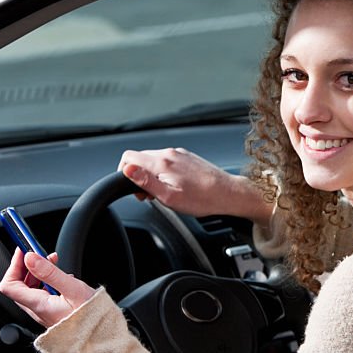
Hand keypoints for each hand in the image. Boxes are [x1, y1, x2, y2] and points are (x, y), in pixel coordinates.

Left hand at [0, 248, 96, 328]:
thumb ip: (50, 273)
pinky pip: (42, 294)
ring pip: (31, 288)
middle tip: (39, 253)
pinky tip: (62, 277)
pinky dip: (48, 281)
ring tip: (54, 263)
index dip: (14, 266)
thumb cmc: (91, 319)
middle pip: (19, 285)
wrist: (101, 339)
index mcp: (38, 304)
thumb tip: (30, 258)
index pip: (9, 284)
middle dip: (27, 266)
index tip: (24, 252)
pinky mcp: (53, 313)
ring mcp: (44, 312)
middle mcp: (37, 310)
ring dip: (38, 272)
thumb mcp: (73, 290)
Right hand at [117, 147, 236, 216]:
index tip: (133, 188)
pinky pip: (167, 161)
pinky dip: (164, 173)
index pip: (128, 157)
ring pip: (154, 160)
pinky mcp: (188, 157)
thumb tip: (127, 169)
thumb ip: (146, 182)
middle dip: (138, 176)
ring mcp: (180, 154)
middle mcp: (170, 153)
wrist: (229, 194)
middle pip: (140, 158)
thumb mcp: (169, 197)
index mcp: (162, 162)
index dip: (124, 173)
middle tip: (148, 195)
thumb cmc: (203, 199)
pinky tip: (174, 186)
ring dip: (151, 175)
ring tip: (163, 192)